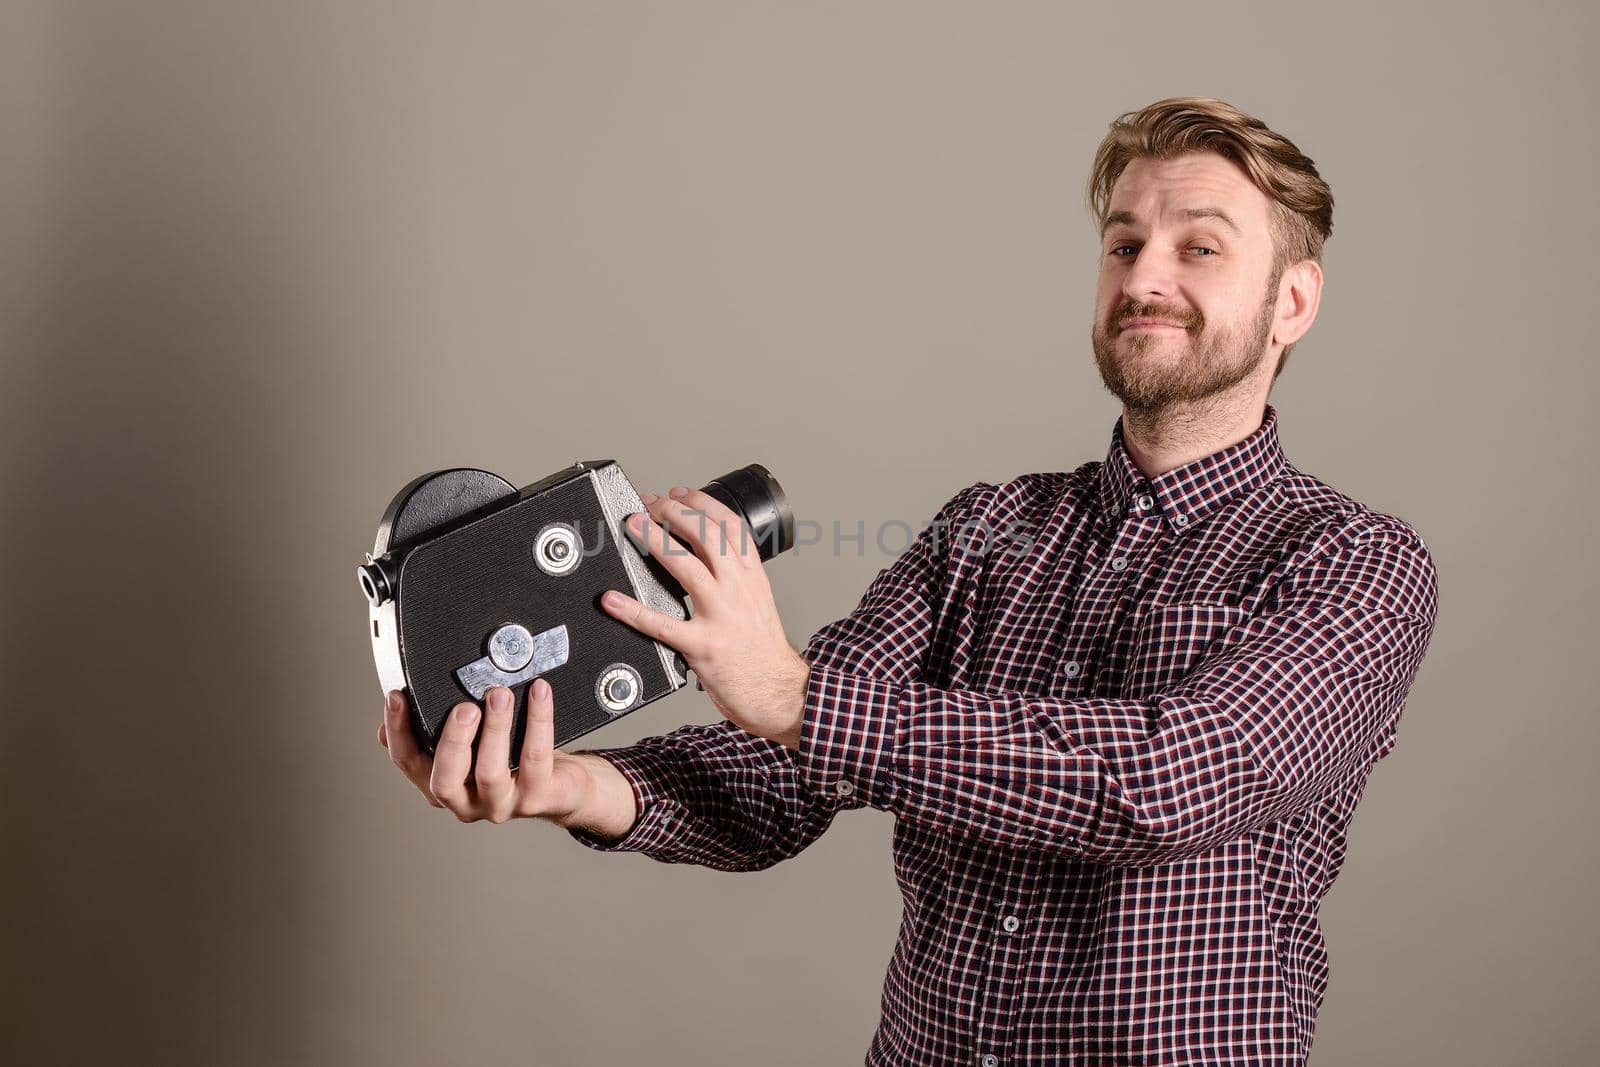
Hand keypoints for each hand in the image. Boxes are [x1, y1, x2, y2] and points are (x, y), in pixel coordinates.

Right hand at [378, 681, 633, 832]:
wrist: (565, 786)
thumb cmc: (514, 758)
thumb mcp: (474, 742)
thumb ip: (442, 728)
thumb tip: (406, 703)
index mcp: (444, 784)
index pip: (409, 763)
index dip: (398, 731)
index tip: (398, 697)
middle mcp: (467, 801)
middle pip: (445, 781)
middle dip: (451, 741)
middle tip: (464, 708)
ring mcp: (502, 804)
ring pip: (490, 773)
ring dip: (494, 729)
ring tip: (500, 695)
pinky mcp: (537, 797)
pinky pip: (536, 757)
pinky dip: (537, 720)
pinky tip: (539, 692)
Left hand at [600, 485, 811, 748]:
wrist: (780, 692)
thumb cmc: (764, 651)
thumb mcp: (759, 602)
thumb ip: (737, 578)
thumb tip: (706, 554)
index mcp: (753, 577)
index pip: (731, 526)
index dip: (703, 503)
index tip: (680, 492)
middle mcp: (738, 589)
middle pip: (706, 536)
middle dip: (675, 512)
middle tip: (651, 503)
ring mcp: (720, 615)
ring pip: (684, 567)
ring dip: (654, 541)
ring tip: (633, 526)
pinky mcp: (702, 646)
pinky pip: (661, 624)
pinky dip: (632, 610)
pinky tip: (612, 600)